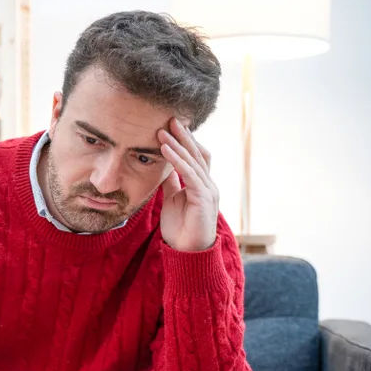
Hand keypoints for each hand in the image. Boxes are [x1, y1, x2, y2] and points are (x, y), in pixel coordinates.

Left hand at [158, 118, 218, 251]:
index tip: (171, 126)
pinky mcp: (203, 198)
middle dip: (184, 136)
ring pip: (193, 161)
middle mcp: (208, 184)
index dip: (185, 141)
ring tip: (162, 131)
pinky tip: (165, 149)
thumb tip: (164, 168)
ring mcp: (208, 190)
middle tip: (170, 118)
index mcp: (201, 184)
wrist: (187, 252)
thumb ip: (171, 183)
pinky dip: (177, 160)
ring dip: (177, 144)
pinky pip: (189, 174)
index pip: (195, 157)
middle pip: (197, 153)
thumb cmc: (180, 229)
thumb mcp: (172, 200)